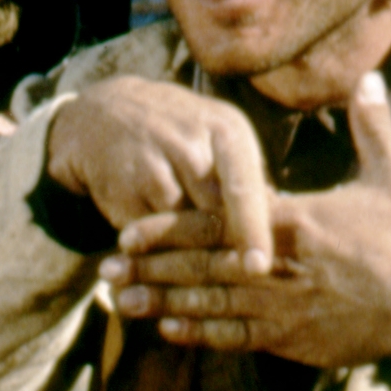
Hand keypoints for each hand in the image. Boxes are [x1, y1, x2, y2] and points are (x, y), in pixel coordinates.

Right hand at [46, 77, 272, 268]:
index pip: (243, 188)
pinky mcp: (122, 187)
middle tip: (238, 278)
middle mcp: (190, 143)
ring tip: (191, 256)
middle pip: (212, 215)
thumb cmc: (182, 136)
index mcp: (226, 131)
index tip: (259, 268)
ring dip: (187, 248)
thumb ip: (248, 182)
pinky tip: (155, 235)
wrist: (106, 112)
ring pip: (179, 229)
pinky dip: (157, 243)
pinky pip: (149, 234)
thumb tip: (284, 231)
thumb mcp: (220, 140)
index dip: (253, 230)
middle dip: (223, 249)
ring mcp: (152, 164)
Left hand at [101, 72, 390, 370]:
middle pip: (201, 267)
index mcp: (295, 223)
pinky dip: (200, 334)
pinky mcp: (294, 339)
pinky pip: (236, 338)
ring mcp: (284, 308)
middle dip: (150, 268)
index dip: (169, 227)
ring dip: (162, 302)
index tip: (129, 228)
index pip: (218, 222)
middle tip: (104, 268)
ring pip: (210, 306)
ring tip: (119, 302)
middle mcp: (280, 267)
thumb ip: (371, 126)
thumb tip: (367, 78)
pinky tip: (169, 329)